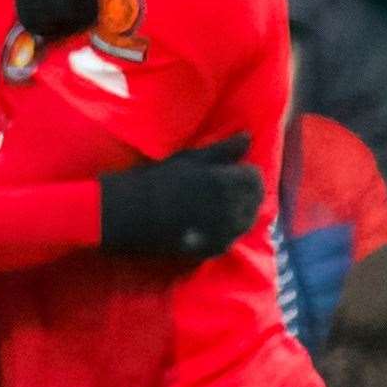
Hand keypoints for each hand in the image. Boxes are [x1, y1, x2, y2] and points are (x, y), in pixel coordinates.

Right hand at [98, 133, 260, 258]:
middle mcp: (231, 211)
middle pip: (255, 200)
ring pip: (246, 221)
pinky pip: (232, 237)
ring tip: (220, 203)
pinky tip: (211, 221)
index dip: (246, 172)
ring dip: (239, 210)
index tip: (232, 170)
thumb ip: (224, 149)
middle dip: (246, 191)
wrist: (130, 214)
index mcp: (227, 184)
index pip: (256, 178)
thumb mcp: (191, 158)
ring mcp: (223, 234)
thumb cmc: (158, 179)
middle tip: (227, 186)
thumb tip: (249, 136)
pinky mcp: (213, 250)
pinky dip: (228, 228)